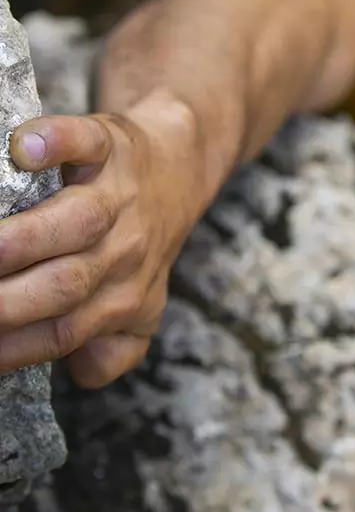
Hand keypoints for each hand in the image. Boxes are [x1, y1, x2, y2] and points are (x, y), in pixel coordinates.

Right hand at [0, 92, 200, 387]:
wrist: (180, 167)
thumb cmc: (142, 238)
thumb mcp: (142, 301)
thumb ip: (114, 344)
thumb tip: (79, 369)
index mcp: (125, 295)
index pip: (60, 333)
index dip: (6, 346)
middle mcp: (126, 249)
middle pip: (66, 285)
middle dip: (6, 303)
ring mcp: (119, 194)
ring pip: (77, 221)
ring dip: (24, 238)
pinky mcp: (111, 144)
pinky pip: (85, 142)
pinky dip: (55, 142)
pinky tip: (24, 148)